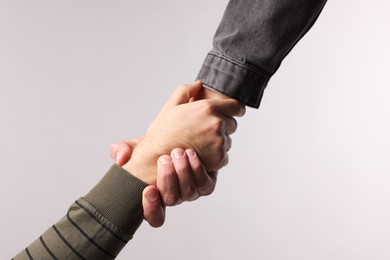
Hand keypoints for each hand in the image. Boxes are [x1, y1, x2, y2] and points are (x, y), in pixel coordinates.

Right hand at [111, 141, 216, 226]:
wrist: (180, 140)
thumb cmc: (154, 149)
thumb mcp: (135, 148)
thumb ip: (121, 151)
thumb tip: (121, 159)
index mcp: (155, 197)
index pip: (154, 217)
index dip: (151, 209)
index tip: (148, 189)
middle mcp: (174, 198)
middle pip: (171, 200)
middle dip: (167, 179)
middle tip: (164, 159)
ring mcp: (190, 193)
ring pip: (188, 192)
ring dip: (183, 172)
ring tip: (178, 153)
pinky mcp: (206, 184)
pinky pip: (204, 184)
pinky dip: (197, 169)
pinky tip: (191, 154)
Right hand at [122, 80, 243, 183]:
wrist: (157, 158)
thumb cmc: (163, 133)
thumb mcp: (171, 106)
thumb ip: (185, 90)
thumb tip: (198, 84)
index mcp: (208, 108)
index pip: (236, 106)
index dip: (235, 109)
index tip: (233, 112)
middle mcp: (217, 124)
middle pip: (232, 124)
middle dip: (223, 126)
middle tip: (205, 131)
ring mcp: (219, 142)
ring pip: (228, 141)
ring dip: (219, 142)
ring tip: (199, 144)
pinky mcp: (219, 158)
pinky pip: (225, 155)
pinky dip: (216, 156)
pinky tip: (201, 154)